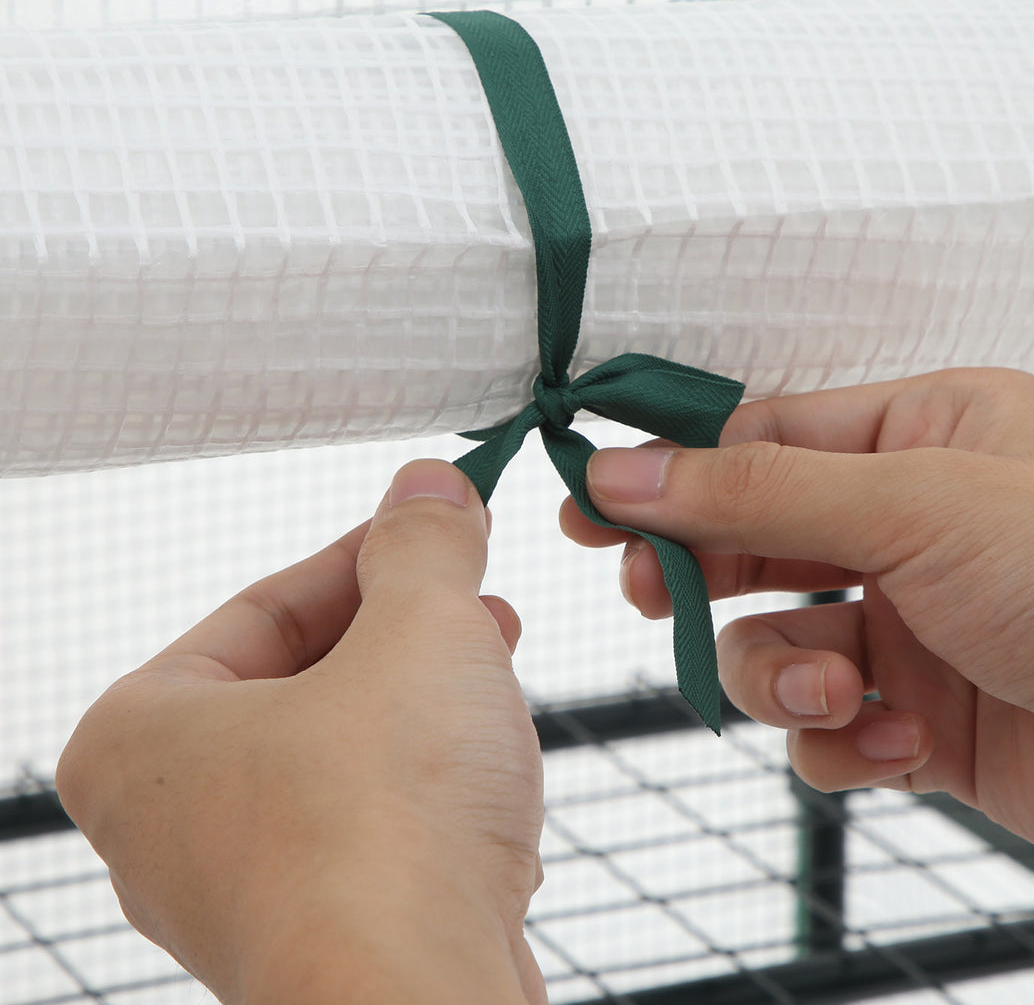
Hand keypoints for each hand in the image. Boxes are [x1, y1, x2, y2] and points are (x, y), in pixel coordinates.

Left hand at [57, 460, 545, 1004]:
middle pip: (309, 678)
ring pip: (350, 752)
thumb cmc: (384, 825)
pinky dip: (435, 786)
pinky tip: (496, 775)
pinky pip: (376, 826)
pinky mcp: (319, 935)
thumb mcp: (418, 630)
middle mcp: (174, 823)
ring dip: (430, 703)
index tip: (438, 526)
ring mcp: (246, 890)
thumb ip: (422, 546)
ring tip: (498, 671)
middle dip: (408, 631)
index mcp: (145, 736)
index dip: (369, 554)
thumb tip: (429, 489)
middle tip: (476, 595)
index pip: (263, 605)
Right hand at [561, 369, 1033, 892]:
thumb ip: (755, 494)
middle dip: (706, 575)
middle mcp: (914, 524)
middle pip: (755, 541)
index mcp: (923, 435)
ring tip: (836, 689)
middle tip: (656, 596)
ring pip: (779, 643)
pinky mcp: (924, 718)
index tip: (593, 500)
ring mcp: (916, 624)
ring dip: (785, 674)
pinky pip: (827, 728)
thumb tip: (624, 473)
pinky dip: (842, 742)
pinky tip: (900, 745)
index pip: (762, 440)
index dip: (675, 470)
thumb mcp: (915, 505)